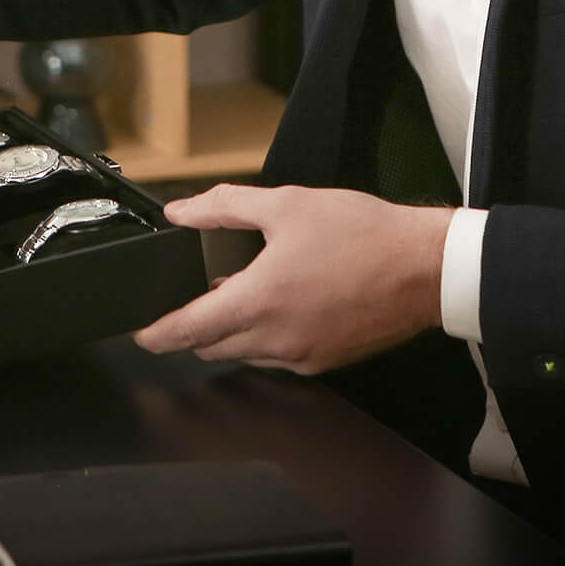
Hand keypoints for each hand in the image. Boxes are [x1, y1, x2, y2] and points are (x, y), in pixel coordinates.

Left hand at [133, 184, 452, 374]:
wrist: (424, 268)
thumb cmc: (363, 235)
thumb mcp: (286, 204)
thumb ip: (225, 207)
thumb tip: (183, 212)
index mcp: (259, 302)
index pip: (188, 331)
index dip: (156, 334)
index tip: (140, 333)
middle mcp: (276, 340)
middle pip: (213, 345)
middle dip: (196, 326)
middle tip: (202, 292)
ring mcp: (302, 357)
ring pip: (247, 351)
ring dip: (235, 328)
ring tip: (250, 286)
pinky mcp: (326, 361)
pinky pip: (280, 355)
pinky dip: (268, 334)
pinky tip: (287, 299)